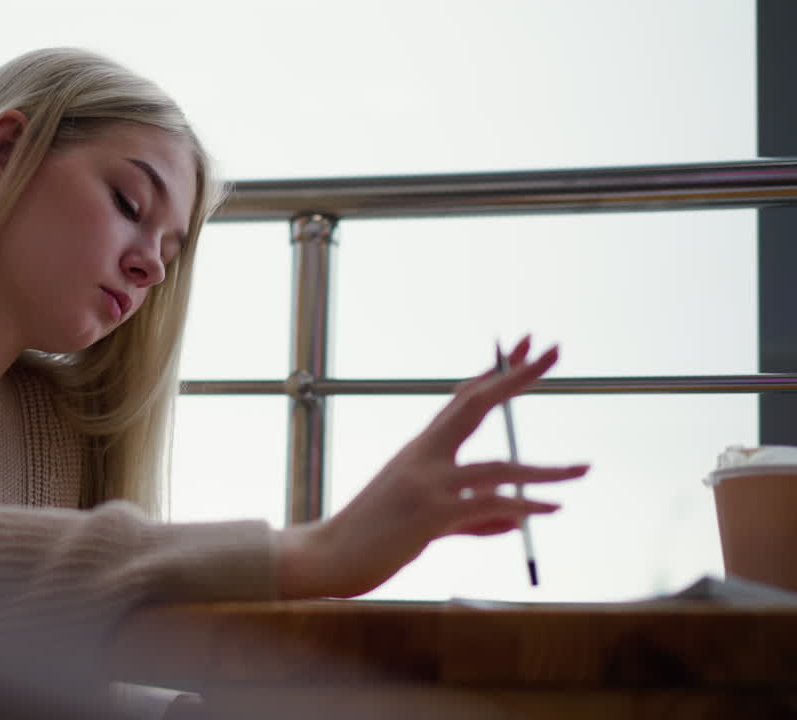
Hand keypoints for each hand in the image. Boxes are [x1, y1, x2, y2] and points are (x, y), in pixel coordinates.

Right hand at [278, 337, 588, 598]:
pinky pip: (488, 506)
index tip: (523, 347)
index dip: (495, 373)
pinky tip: (552, 509)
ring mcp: (426, 483)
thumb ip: (474, 518)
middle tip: (552, 348)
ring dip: (546, 469)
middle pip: (476, 404)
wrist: (327, 557)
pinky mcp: (429, 516)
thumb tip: (516, 521)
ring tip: (585, 469)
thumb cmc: (371, 538)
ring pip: (498, 467)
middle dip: (517, 376)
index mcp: (419, 450)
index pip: (462, 399)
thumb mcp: (427, 523)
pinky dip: (525, 506)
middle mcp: (423, 456)